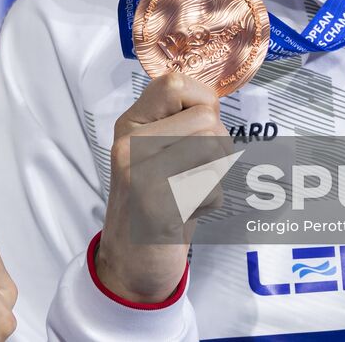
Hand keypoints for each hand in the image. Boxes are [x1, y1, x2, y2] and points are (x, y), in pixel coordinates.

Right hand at [96, 73, 229, 302]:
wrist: (133, 261)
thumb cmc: (157, 201)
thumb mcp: (156, 152)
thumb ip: (179, 122)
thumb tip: (214, 101)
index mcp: (129, 124)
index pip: (175, 83)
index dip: (202, 102)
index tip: (196, 129)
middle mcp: (128, 143)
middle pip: (207, 120)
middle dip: (216, 147)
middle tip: (194, 172)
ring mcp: (138, 172)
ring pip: (214, 149)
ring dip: (214, 175)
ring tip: (188, 191)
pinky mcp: (155, 204)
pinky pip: (211, 187)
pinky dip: (209, 203)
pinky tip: (184, 213)